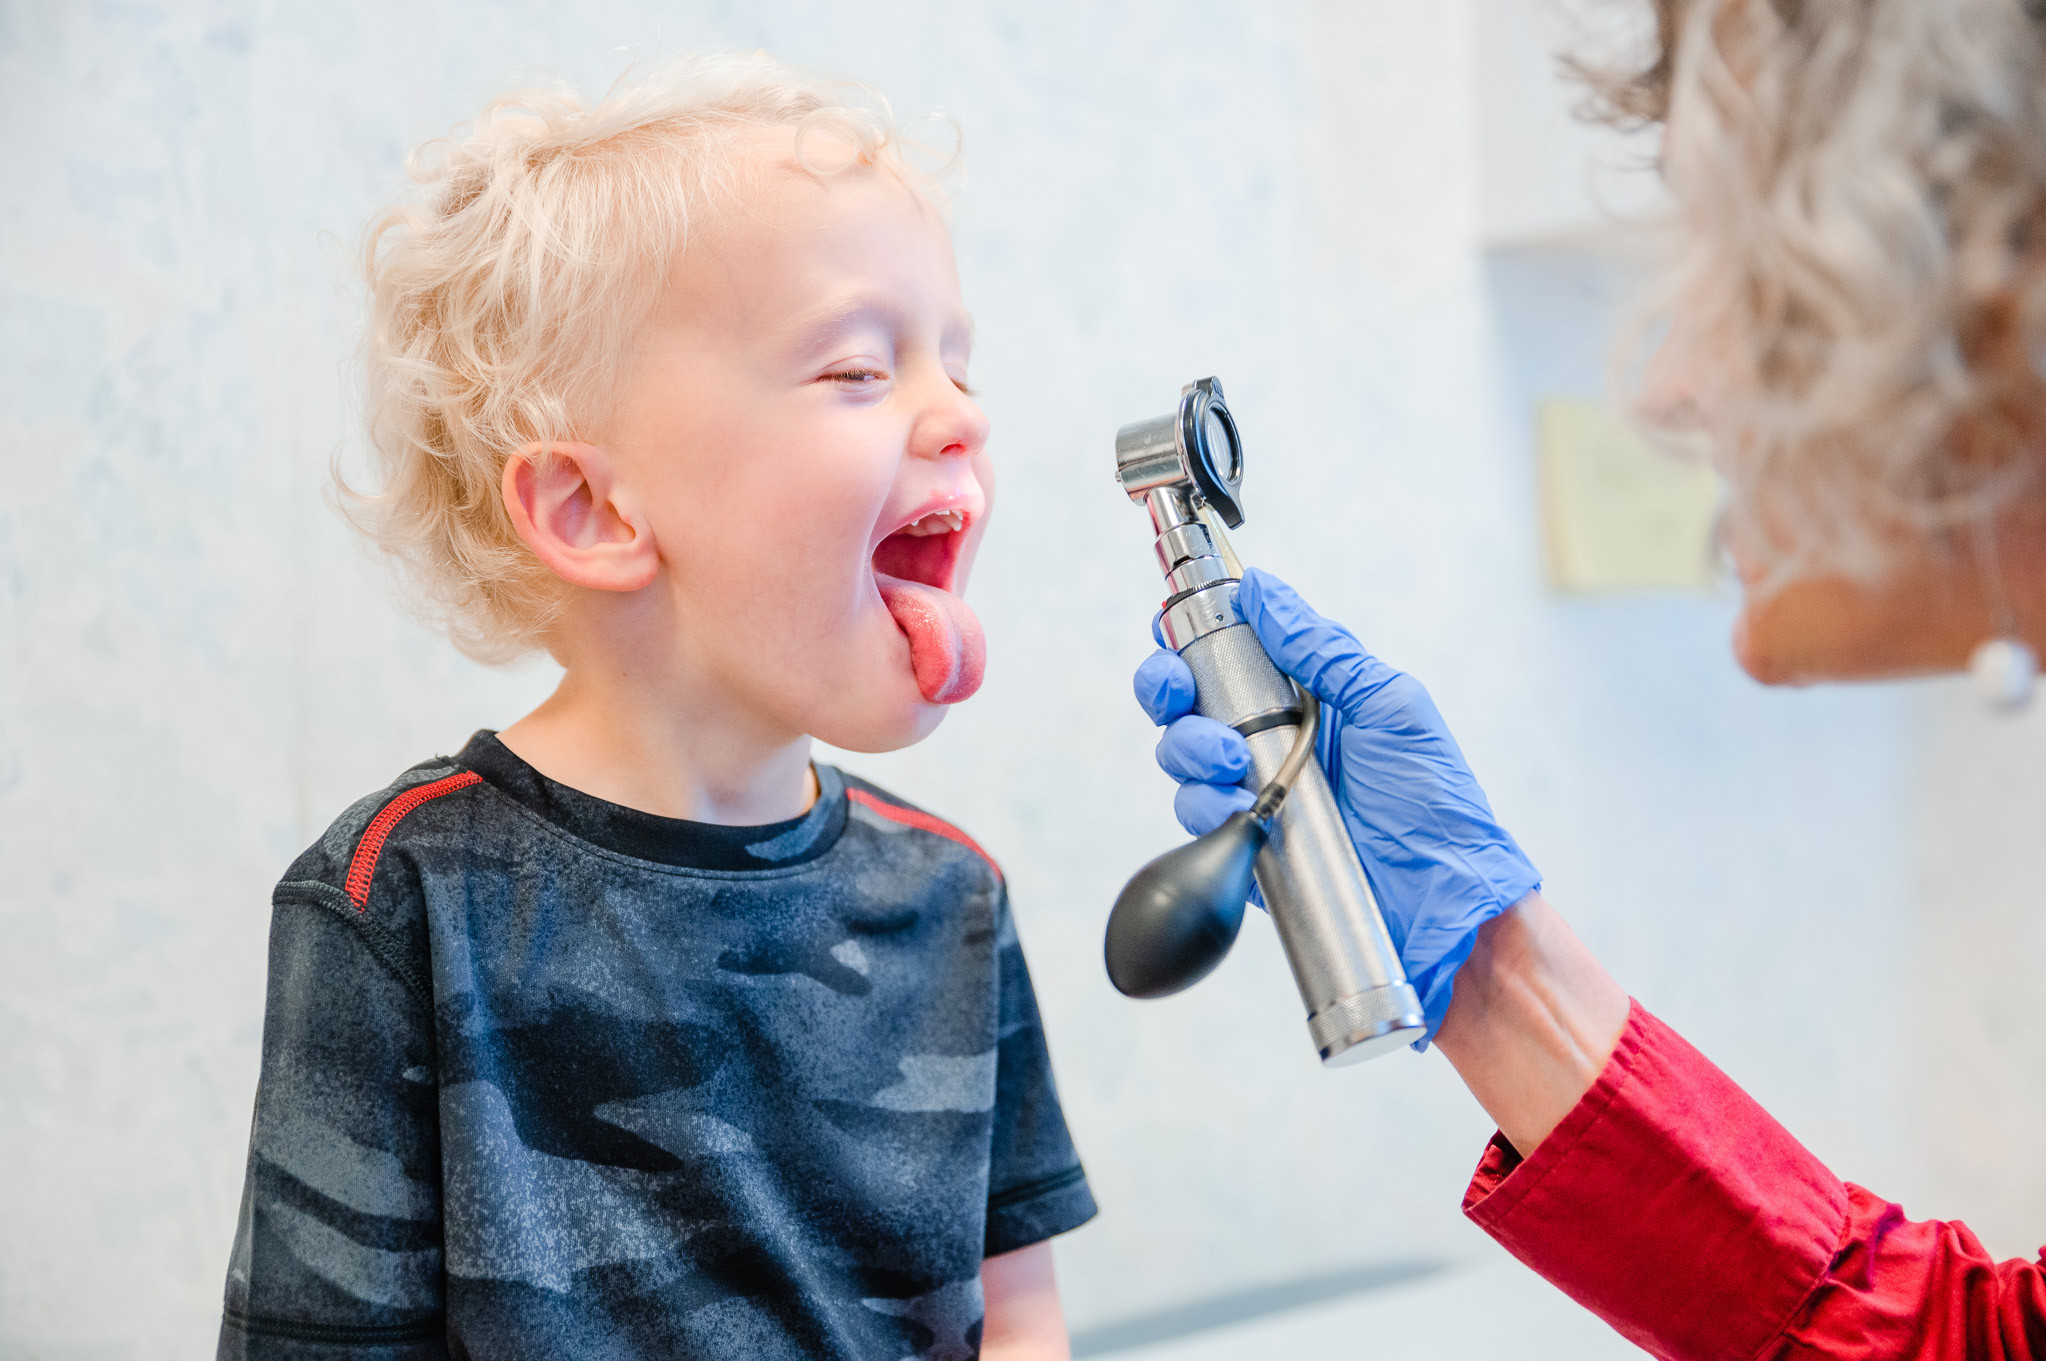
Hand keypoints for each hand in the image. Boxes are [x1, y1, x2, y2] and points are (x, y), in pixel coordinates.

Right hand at [1133, 568, 1539, 1044]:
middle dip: (1170, 688)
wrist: (1444, 904)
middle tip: (1179, 693)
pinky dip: (1204, 807)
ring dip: (1190, 749)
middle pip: (1187, 698)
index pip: (1231, 650)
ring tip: (1232, 764)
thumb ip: (1322, 649)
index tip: (1170, 623)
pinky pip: (1196, 817)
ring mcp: (1254, 790)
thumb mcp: (1390, 708)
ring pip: (1180, 755)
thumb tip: (1262, 592)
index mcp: (1306, 694)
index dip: (1189, 633)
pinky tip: (1238, 810)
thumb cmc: (1434, 803)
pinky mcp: (1245, 843)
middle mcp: (1271, 737)